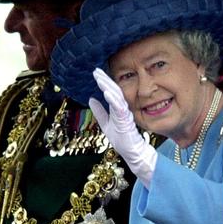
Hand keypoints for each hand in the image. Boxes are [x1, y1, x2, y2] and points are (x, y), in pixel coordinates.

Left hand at [88, 68, 157, 187]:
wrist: (132, 152)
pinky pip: (119, 108)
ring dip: (108, 86)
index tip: (96, 73)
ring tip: (100, 78)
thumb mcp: (105, 123)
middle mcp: (122, 109)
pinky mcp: (126, 121)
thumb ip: (99, 111)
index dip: (104, 82)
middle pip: (114, 90)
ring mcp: (125, 114)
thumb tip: (91, 99)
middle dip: (105, 80)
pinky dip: (112, 99)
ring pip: (117, 96)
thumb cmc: (121, 139)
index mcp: (118, 108)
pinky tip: (106, 92)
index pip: (111, 91)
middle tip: (96, 70)